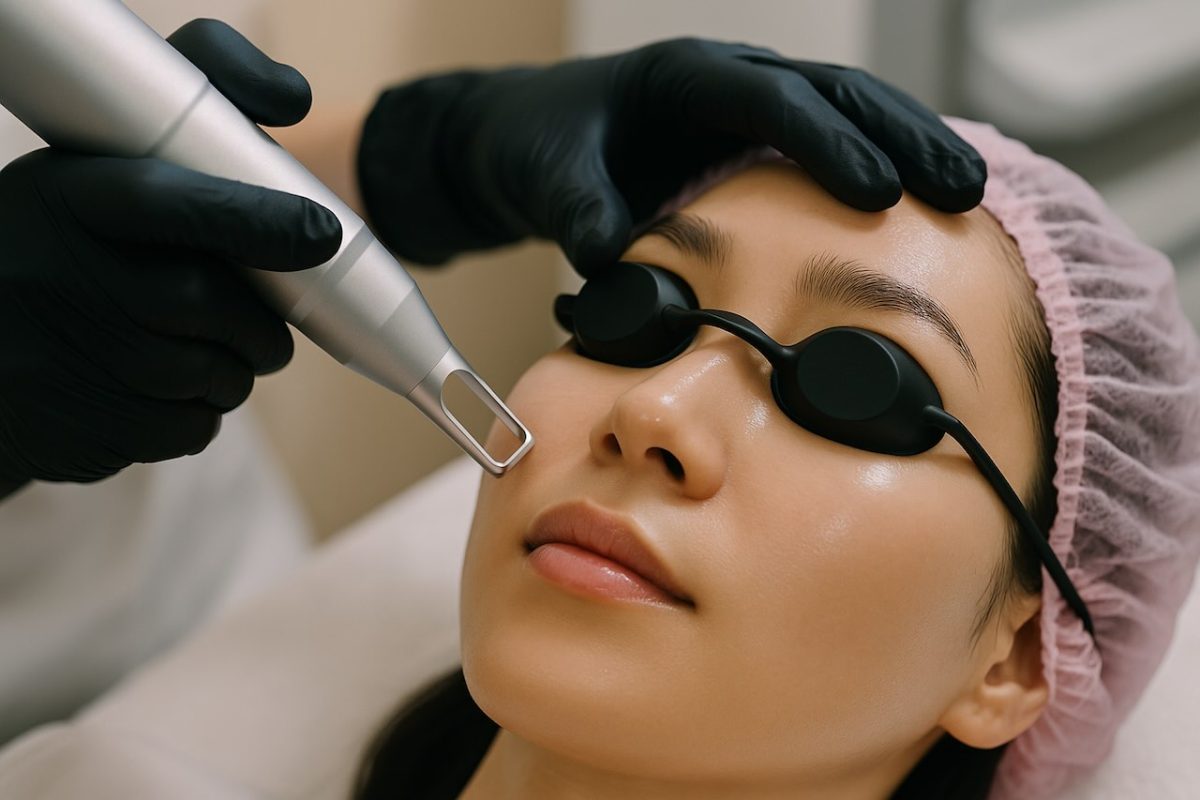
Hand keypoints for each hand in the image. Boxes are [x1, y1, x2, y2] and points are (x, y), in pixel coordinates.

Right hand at [0, 19, 341, 495]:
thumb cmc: (72, 248)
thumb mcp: (103, 168)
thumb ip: (201, 106)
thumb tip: (296, 97)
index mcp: (67, 197)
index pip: (171, 202)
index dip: (256, 219)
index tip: (320, 233)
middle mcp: (55, 273)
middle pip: (202, 302)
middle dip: (258, 323)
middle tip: (265, 326)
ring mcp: (57, 357)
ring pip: (208, 374)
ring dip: (233, 370)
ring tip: (204, 352)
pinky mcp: (80, 427)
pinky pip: (190, 428)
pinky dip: (203, 412)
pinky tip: (168, 390)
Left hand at [357, 38, 984, 274]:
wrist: (529, 140)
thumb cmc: (540, 148)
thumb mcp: (549, 176)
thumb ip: (581, 211)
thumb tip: (614, 261)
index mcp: (683, 77)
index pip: (769, 100)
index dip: (826, 142)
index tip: (876, 191)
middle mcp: (727, 81)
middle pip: (831, 93)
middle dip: (899, 134)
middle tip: (960, 186)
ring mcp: (746, 109)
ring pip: (845, 113)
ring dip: (906, 146)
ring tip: (967, 194)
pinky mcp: (753, 145)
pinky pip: (827, 148)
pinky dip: (876, 169)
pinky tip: (919, 210)